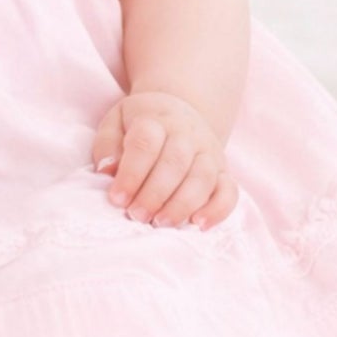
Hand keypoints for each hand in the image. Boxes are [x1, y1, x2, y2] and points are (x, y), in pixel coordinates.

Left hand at [90, 90, 238, 229]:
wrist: (179, 112)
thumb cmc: (140, 124)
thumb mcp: (116, 123)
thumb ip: (107, 145)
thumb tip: (107, 172)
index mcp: (156, 119)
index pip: (145, 144)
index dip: (131, 174)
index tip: (117, 199)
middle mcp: (187, 134)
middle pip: (175, 163)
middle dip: (154, 194)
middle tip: (136, 215)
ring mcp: (209, 151)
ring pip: (202, 179)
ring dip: (181, 205)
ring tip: (160, 223)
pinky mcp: (223, 170)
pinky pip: (229, 191)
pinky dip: (218, 210)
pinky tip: (199, 225)